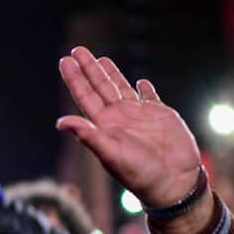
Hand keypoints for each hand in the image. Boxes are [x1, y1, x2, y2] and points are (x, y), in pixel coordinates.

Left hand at [57, 47, 211, 233]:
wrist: (173, 182)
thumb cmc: (141, 173)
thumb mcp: (111, 153)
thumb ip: (88, 136)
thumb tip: (60, 122)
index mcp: (105, 125)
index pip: (85, 96)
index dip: (75, 78)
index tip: (64, 61)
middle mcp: (119, 118)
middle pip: (100, 87)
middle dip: (88, 68)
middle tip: (77, 50)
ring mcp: (140, 116)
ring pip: (121, 88)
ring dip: (110, 73)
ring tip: (100, 58)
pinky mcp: (161, 116)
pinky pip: (150, 97)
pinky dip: (144, 89)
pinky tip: (140, 81)